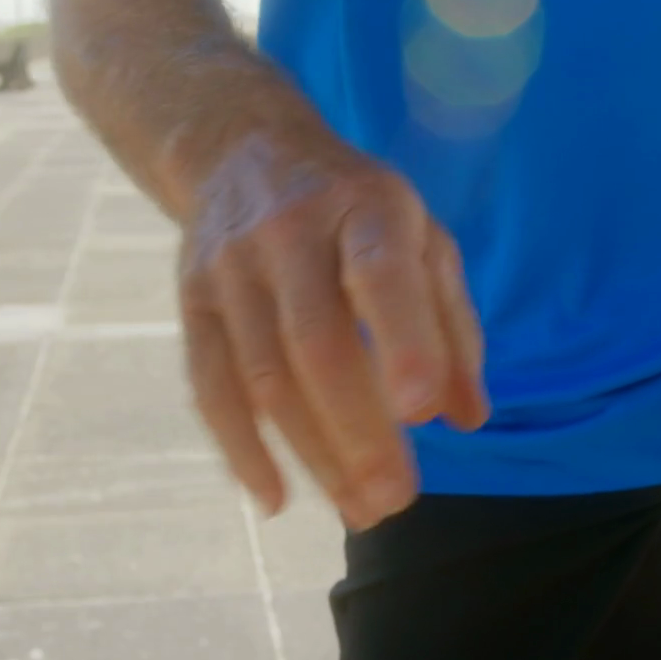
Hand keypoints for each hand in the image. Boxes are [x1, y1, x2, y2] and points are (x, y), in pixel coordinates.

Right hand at [176, 130, 488, 529]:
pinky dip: (241, 449)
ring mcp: (232, 269)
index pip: (380, 273)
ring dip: (312, 454)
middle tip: (395, 500)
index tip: (420, 411)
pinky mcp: (193, 303)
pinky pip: (210, 386)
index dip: (402, 341)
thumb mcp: (422, 239)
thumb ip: (453, 325)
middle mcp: (290, 233)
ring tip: (360, 510)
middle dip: (357, 431)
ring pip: (264, 377)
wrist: (241, 149)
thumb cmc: (356, 212)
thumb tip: (467, 418)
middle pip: (315, 344)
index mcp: (365, 209)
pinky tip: (277, 497)